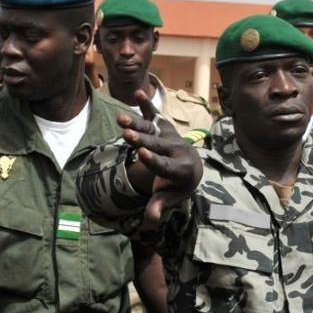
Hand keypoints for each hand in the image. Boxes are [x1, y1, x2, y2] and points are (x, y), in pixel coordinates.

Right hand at [117, 90, 202, 222]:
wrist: (191, 169)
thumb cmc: (177, 187)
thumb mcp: (171, 198)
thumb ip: (160, 206)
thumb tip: (152, 220)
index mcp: (182, 170)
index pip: (166, 166)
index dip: (155, 160)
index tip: (142, 154)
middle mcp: (178, 150)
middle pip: (158, 145)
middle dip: (142, 140)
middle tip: (126, 135)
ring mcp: (172, 137)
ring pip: (154, 130)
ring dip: (137, 123)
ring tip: (120, 119)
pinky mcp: (166, 128)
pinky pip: (156, 116)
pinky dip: (148, 105)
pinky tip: (138, 93)